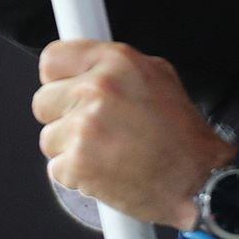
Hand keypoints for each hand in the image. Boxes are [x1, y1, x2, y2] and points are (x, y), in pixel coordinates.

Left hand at [32, 40, 237, 234]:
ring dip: (70, 148)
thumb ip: (117, 68)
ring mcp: (83, 127)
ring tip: (106, 151)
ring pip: (48, 137)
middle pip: (43, 100)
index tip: (68, 88)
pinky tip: (105, 170)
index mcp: (116, 61)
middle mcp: (97, 89)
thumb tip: (86, 67)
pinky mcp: (76, 162)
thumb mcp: (160, 76)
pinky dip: (76, 174)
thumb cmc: (182, 134)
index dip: (60, 78)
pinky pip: (56, 167)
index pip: (52, 59)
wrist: (196, 179)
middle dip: (63, 116)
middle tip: (94, 127)